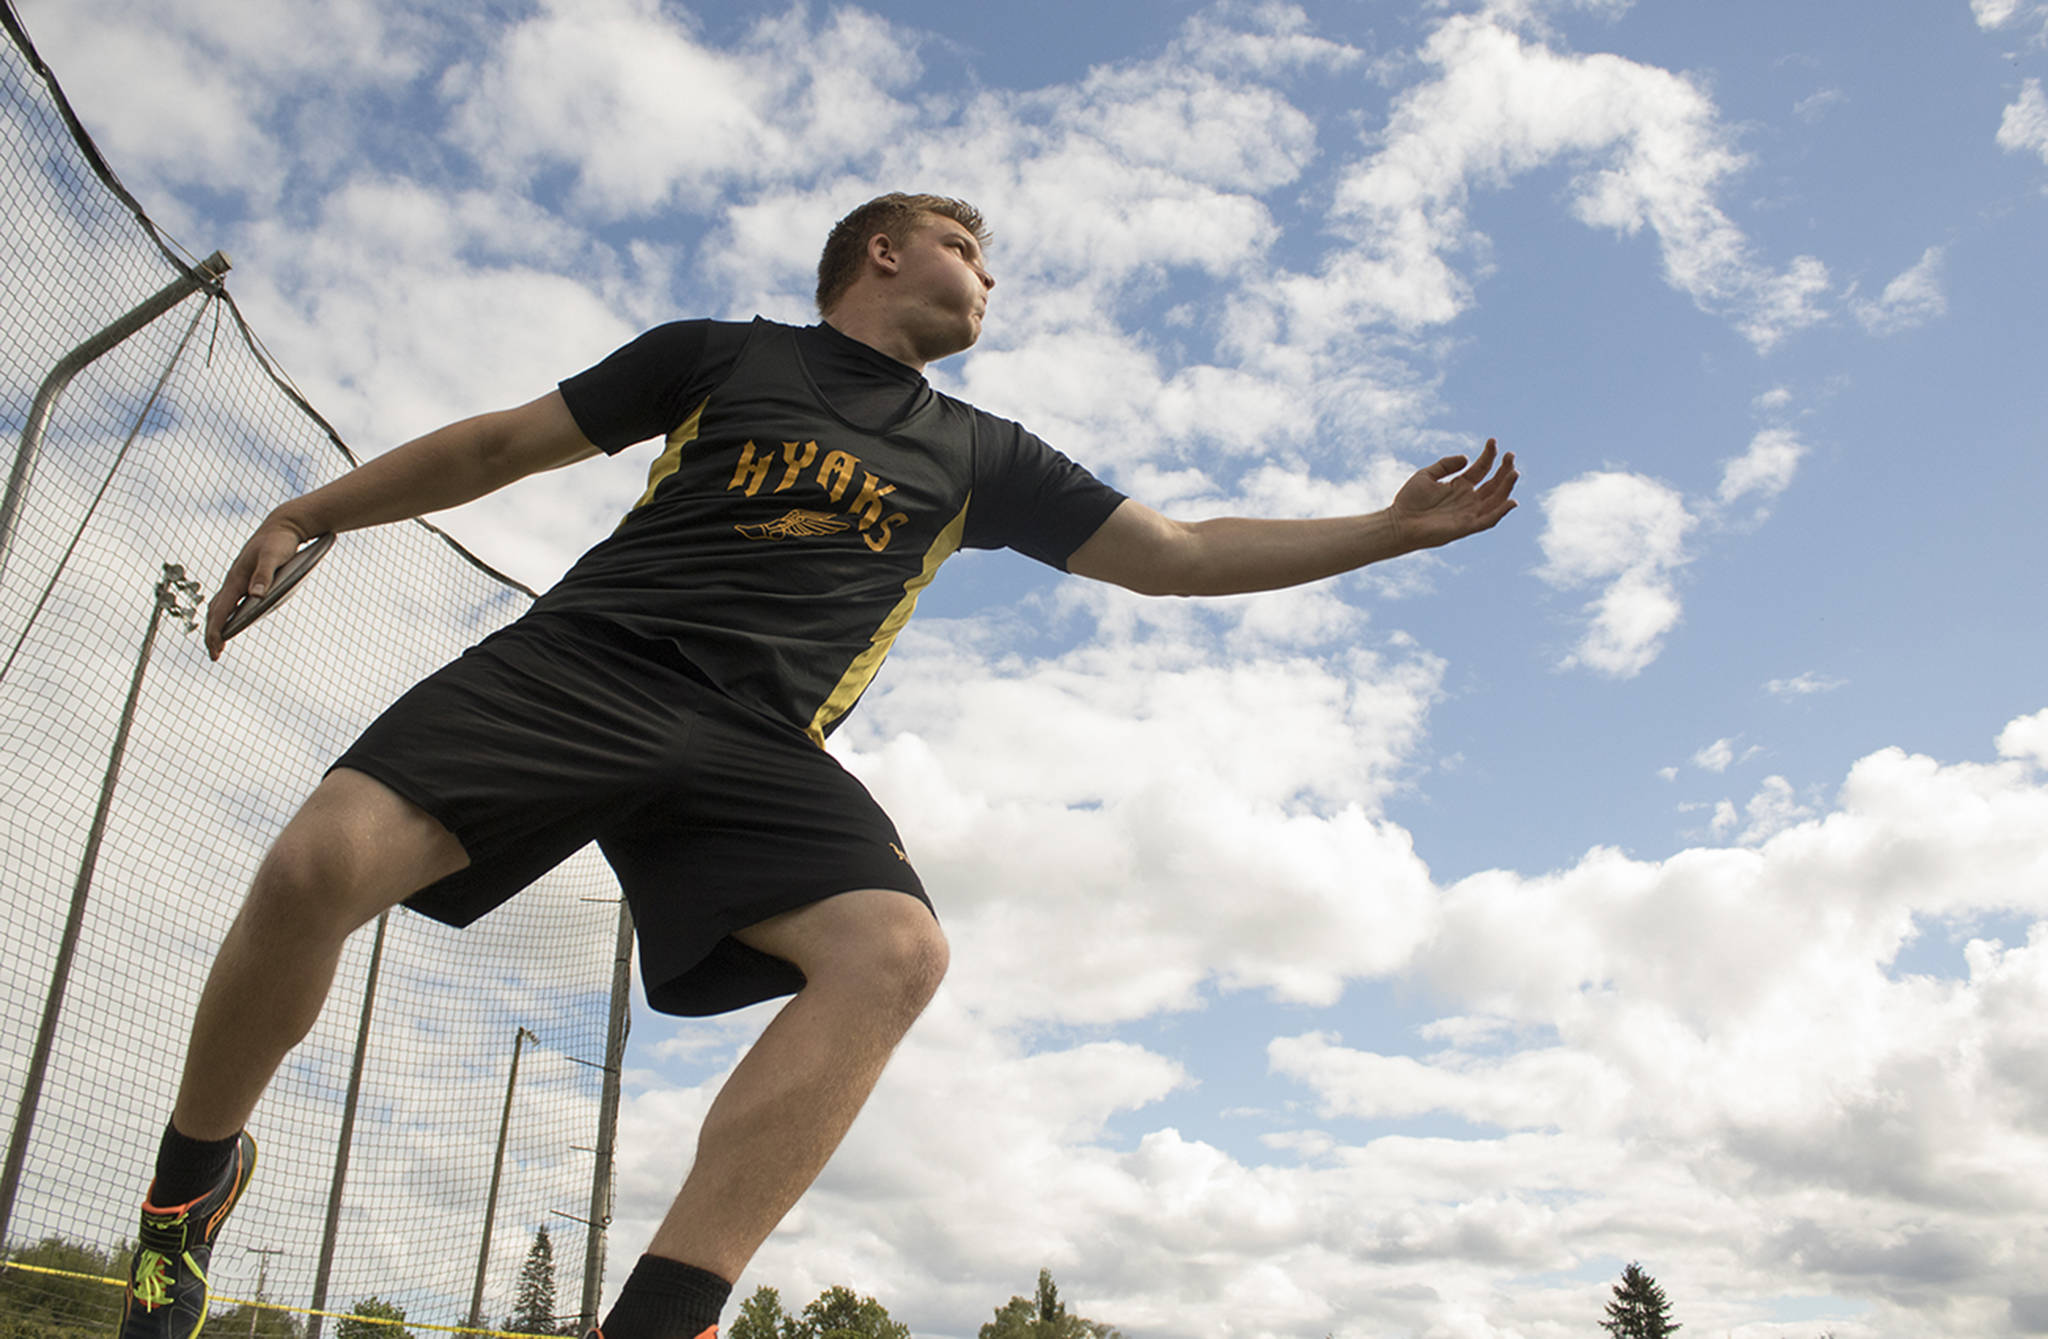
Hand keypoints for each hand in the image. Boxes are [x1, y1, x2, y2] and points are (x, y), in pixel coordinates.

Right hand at [203, 515, 309, 659]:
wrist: (282, 527)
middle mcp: (233, 581)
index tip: (215, 650)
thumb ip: (265, 575)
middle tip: (214, 655)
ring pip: (221, 606)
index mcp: (236, 579)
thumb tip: (256, 596)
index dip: (216, 631)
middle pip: (216, 611)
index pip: (220, 610)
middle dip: (213, 633)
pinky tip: (235, 623)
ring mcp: (239, 580)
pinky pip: (232, 601)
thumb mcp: (274, 556)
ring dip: (218, 624)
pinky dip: (227, 615)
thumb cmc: (279, 541)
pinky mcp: (246, 580)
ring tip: (219, 643)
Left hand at [1390, 439, 1518, 550]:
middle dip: (1504, 469)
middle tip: (1511, 454)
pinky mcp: (1466, 527)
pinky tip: (1511, 501)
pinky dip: (1501, 512)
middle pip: (1493, 483)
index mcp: (1459, 486)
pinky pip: (1488, 521)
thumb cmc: (1409, 501)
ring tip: (1514, 472)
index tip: (1492, 441)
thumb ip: (1445, 465)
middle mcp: (1468, 499)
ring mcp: (1468, 513)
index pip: (1481, 469)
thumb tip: (1467, 458)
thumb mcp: (1426, 475)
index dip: (1489, 455)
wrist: (1398, 523)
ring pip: (1496, 500)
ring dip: (1507, 487)